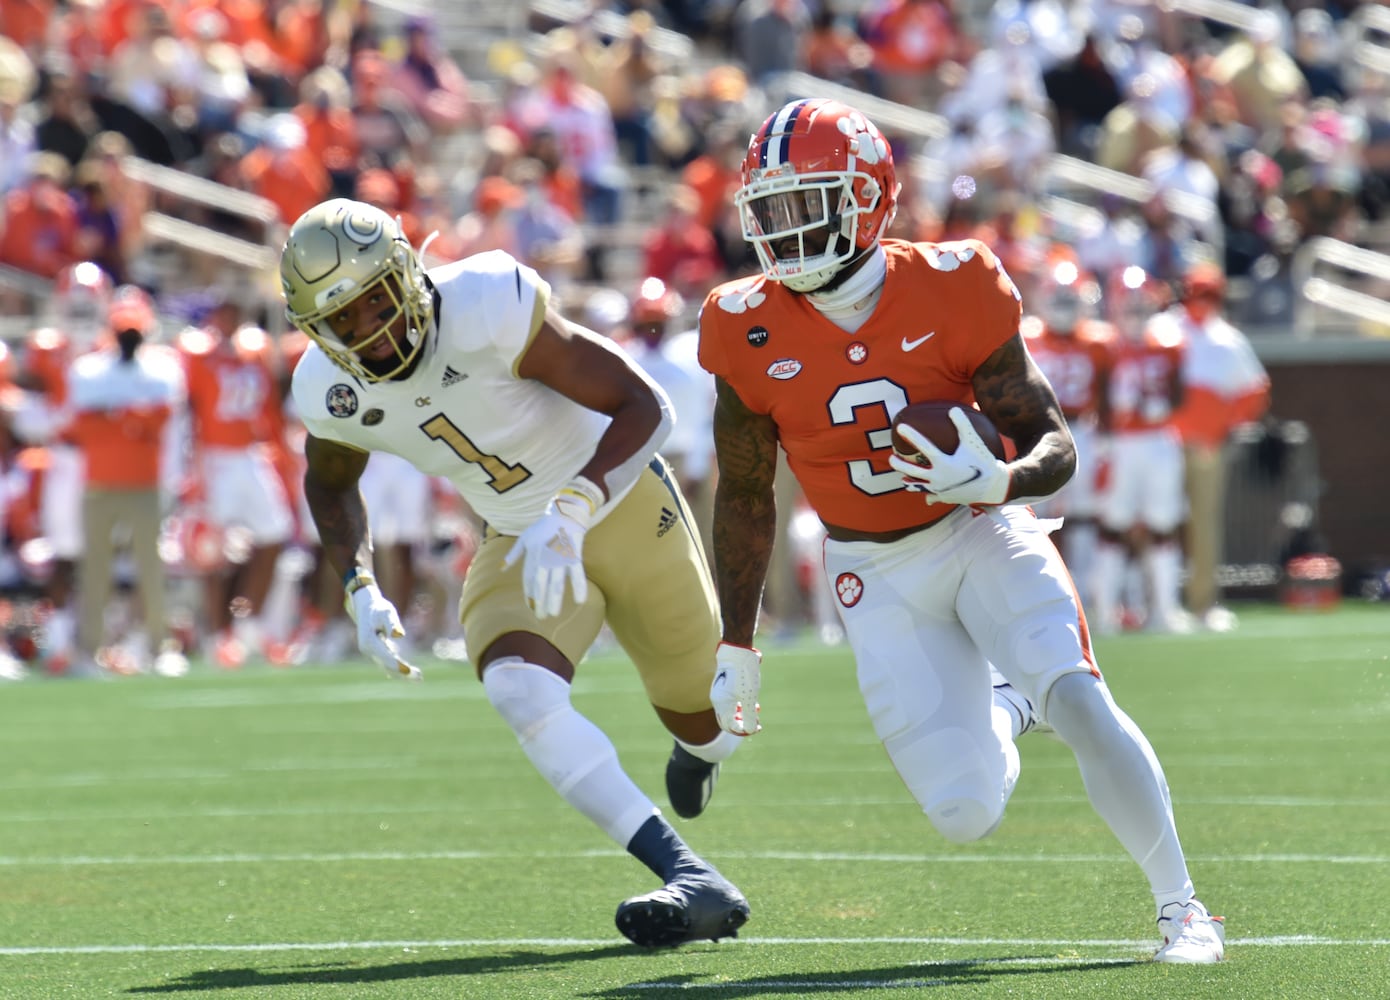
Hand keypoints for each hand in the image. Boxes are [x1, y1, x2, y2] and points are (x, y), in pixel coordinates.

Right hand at [345, 579, 420, 679]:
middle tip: (419, 678)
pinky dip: (397, 667)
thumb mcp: (386, 612)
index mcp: (369, 642)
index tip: (408, 671)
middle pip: (387, 665)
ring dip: (402, 673)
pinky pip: (386, 662)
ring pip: (387, 666)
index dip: (397, 665)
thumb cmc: (378, 607)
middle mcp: (368, 650)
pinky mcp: (375, 650)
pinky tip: (406, 674)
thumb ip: (392, 624)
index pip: (385, 657)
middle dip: (403, 673)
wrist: (365, 605)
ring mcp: (370, 652)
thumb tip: (398, 635)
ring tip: (418, 677)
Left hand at [502, 477, 601, 618]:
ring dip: (555, 599)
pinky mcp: (575, 556)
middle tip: (541, 616)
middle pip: (541, 584)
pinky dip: (579, 587)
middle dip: (540, 601)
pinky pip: (577, 574)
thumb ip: (513, 555)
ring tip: (554, 613)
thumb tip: (501, 569)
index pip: (528, 578)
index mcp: (532, 554)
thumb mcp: (525, 538)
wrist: (565, 513)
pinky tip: (580, 601)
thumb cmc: (543, 527)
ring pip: (557, 582)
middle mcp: (545, 557)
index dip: (529, 594)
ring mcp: (560, 558)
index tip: (530, 607)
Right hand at [710, 642, 760, 735]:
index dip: (743, 730)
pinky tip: (753, 700)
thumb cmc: (743, 672)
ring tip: (757, 710)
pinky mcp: (726, 684)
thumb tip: (750, 730)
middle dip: (743, 724)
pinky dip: (742, 704)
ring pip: (730, 710)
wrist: (737, 649)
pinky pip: (732, 701)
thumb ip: (749, 715)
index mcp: (721, 704)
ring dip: (744, 714)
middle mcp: (718, 699)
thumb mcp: (749, 696)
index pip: (729, 726)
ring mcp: (721, 691)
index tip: (757, 727)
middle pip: (728, 720)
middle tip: (757, 723)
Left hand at [888, 408, 1010, 506]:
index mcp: (944, 463)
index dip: (912, 435)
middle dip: (899, 464)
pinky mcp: (945, 498)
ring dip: (909, 480)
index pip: (924, 447)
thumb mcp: (974, 442)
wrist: (995, 487)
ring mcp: (940, 490)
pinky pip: (932, 497)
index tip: (900, 427)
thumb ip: (963, 426)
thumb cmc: (984, 462)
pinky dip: (927, 495)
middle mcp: (938, 478)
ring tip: (902, 477)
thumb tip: (954, 409)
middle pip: (912, 471)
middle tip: (891, 456)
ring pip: (918, 486)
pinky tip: (924, 495)